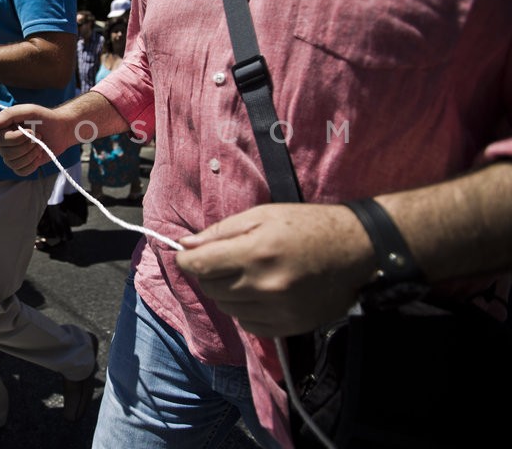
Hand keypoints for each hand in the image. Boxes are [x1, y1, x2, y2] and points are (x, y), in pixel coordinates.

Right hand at [0, 105, 76, 176]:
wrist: (60, 130)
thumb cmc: (44, 118)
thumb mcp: (28, 110)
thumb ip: (8, 114)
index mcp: (1, 129)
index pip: (0, 140)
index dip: (18, 138)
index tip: (31, 130)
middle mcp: (2, 143)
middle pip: (7, 154)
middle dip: (27, 146)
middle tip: (38, 137)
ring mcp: (11, 156)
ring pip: (14, 163)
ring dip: (31, 155)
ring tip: (39, 145)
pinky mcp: (21, 165)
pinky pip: (21, 171)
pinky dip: (32, 165)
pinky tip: (37, 156)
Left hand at [175, 203, 375, 336]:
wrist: (356, 250)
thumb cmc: (307, 225)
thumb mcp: (262, 215)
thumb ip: (221, 231)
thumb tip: (186, 245)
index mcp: (255, 252)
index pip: (200, 266)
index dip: (186, 260)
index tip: (185, 255)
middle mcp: (264, 285)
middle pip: (211, 288)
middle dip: (208, 273)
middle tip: (223, 260)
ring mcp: (278, 310)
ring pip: (227, 308)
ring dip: (227, 292)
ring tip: (245, 274)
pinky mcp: (289, 327)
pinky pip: (248, 325)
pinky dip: (245, 310)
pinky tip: (259, 293)